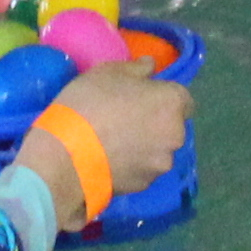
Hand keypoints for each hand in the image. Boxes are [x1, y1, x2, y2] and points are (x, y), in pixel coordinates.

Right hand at [14, 63, 190, 232]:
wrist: (67, 155)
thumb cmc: (90, 104)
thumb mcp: (107, 72)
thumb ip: (136, 68)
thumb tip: (151, 65)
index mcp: (171, 103)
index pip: (183, 99)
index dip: (162, 97)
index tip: (141, 98)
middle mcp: (176, 134)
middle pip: (172, 126)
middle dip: (156, 122)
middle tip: (125, 119)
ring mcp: (162, 163)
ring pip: (159, 149)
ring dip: (145, 145)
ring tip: (115, 143)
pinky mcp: (146, 184)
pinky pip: (144, 169)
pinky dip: (133, 164)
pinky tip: (110, 160)